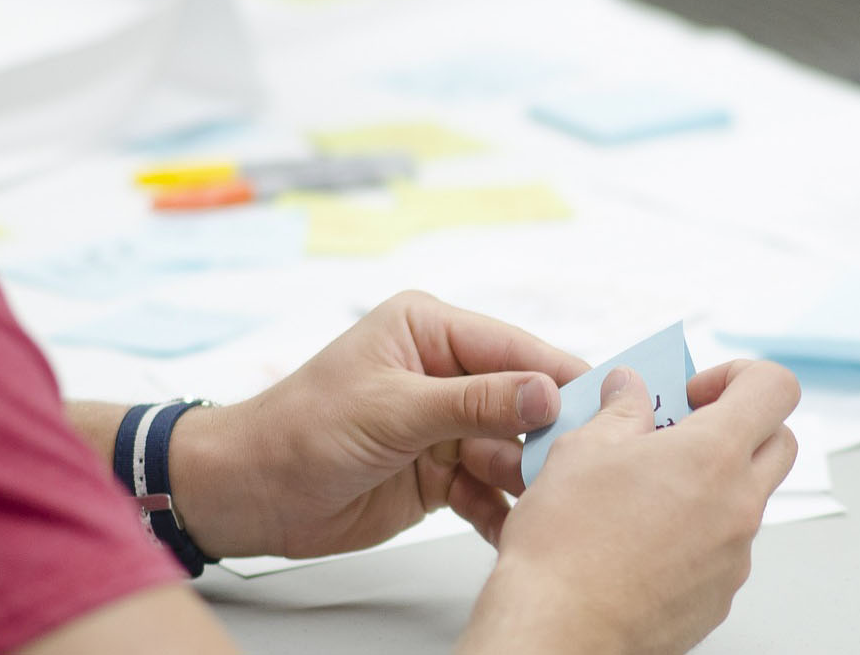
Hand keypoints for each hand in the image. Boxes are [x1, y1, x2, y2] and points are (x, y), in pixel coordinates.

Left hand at [168, 290, 587, 558]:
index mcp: (430, 329)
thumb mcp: (393, 409)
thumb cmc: (300, 430)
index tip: (609, 403)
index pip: (515, 348)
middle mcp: (444, 372)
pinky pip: (489, 490)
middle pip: (523, 402)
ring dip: (529, 479)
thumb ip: (475, 402)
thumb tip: (548, 392)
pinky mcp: (441, 473)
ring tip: (551, 504)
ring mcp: (445, 426)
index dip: (562, 376)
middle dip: (549, 436)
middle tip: (582, 465)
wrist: (250, 494)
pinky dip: (502, 511)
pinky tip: (518, 529)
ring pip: (512, 451)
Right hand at [458, 360, 799, 654]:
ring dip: (712, 484)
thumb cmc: (566, 544)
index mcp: (714, 455)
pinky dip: (695, 534)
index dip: (739, 376)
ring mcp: (734, 557)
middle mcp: (739, 506)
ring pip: (747, 500)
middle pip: (780, 443)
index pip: (775, 388)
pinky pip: (723, 550)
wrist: (558, 629)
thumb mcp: (582, 449)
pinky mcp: (719, 597)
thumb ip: (620, 410)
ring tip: (646, 492)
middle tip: (681, 433)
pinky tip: (641, 542)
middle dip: (738, 428)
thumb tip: (630, 389)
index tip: (694, 393)